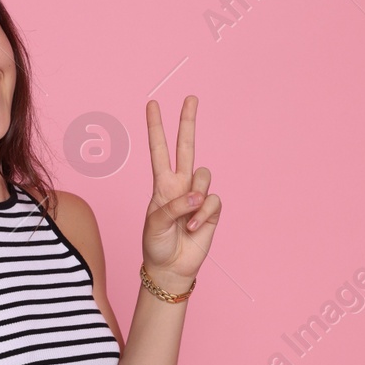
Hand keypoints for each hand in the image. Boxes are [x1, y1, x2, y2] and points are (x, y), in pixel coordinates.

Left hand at [140, 95, 220, 283]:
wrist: (170, 267)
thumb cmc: (156, 244)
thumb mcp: (154, 223)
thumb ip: (173, 205)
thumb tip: (197, 194)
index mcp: (161, 183)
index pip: (158, 149)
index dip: (155, 127)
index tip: (152, 104)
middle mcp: (180, 184)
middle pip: (186, 146)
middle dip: (187, 121)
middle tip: (190, 98)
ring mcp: (197, 195)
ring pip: (204, 175)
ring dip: (195, 196)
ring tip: (184, 220)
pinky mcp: (212, 209)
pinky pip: (212, 200)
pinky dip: (202, 214)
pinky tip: (193, 228)